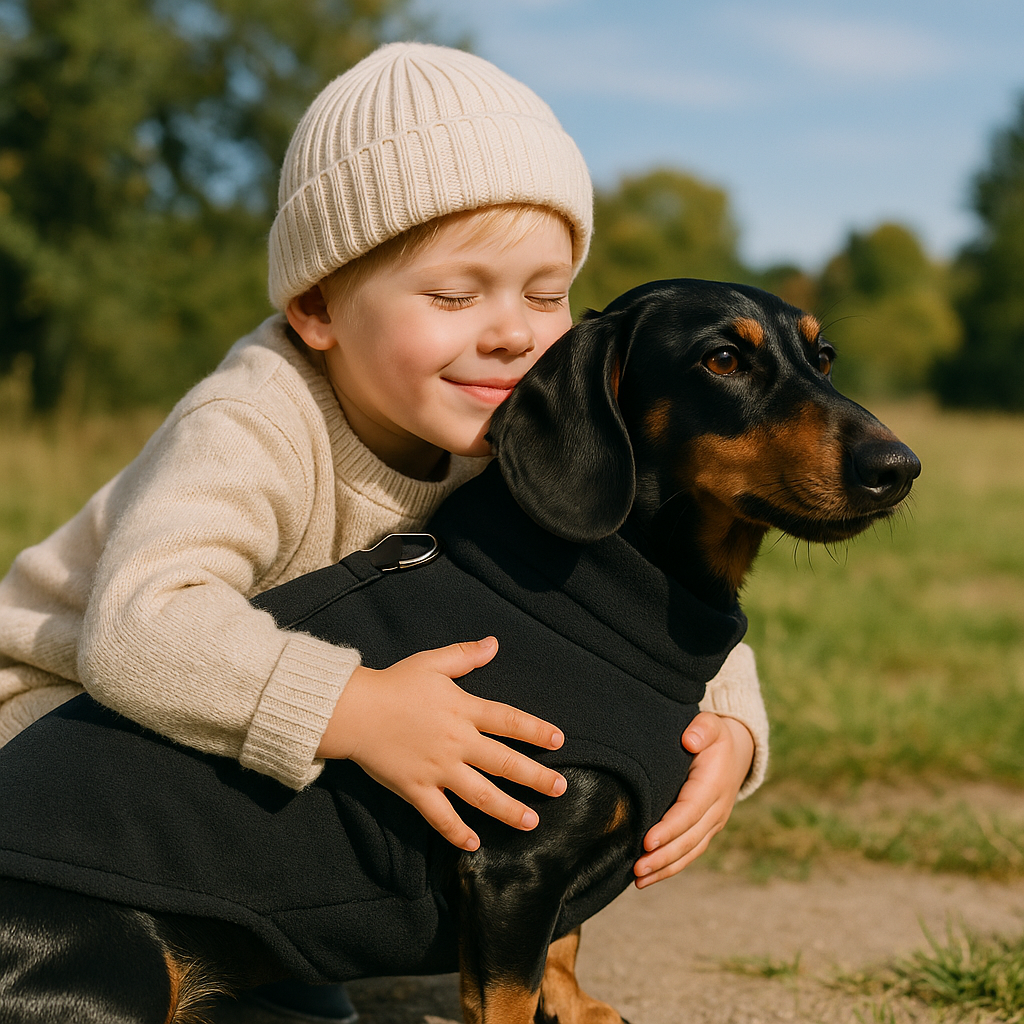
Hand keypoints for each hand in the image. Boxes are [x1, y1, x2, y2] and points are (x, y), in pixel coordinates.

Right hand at [318, 636, 565, 850]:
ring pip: (481, 794)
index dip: (536, 731)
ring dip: (509, 810)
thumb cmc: (394, 684)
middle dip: (535, 777)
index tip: (559, 741)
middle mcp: (456, 742)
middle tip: (561, 790)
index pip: (508, 721)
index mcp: (463, 710)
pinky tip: (474, 843)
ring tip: (532, 822)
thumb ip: (465, 656)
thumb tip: (494, 643)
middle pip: (504, 762)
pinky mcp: (416, 789)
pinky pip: (440, 816)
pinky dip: (457, 832)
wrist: (354, 711)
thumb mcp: (431, 662)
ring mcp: (437, 769)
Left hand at [633, 712, 753, 887]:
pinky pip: (688, 853)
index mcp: (713, 786)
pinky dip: (670, 867)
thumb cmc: (714, 737)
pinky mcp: (705, 831)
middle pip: (688, 840)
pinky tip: (648, 877)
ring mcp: (712, 824)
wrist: (736, 752)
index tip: (647, 841)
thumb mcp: (711, 725)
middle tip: (637, 867)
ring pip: (689, 852)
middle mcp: (716, 811)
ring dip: (664, 868)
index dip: (669, 829)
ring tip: (639, 879)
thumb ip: (701, 729)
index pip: (689, 812)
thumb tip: (689, 740)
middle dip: (663, 856)